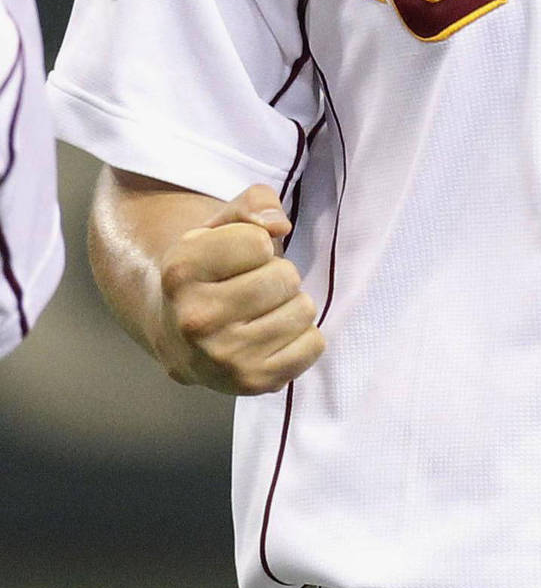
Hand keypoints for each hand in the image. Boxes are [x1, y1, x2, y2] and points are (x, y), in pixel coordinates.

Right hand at [155, 184, 324, 394]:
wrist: (178, 334)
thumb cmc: (208, 271)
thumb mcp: (220, 224)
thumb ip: (254, 204)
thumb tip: (279, 225)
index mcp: (181, 272)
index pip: (260, 242)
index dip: (256, 243)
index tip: (236, 258)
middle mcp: (195, 319)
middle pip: (286, 277)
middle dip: (276, 274)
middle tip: (251, 286)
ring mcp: (223, 358)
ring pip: (304, 310)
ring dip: (290, 304)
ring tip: (259, 311)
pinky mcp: (254, 383)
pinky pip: (314, 344)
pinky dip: (301, 336)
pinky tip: (270, 335)